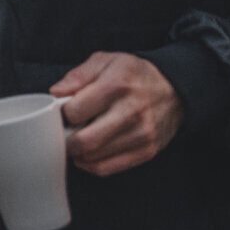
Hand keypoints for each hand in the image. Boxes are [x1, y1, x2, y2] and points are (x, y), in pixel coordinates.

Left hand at [52, 51, 183, 176]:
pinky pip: (107, 168)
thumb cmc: (132, 75)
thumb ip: (78, 75)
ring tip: (76, 137)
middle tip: (62, 131)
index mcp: (117, 86)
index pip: (75, 111)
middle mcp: (131, 112)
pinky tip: (87, 152)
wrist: (173, 90)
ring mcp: (141, 135)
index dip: (61, 113)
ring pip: (94, 158)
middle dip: (65, 139)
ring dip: (77, 152)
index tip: (61, 112)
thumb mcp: (105, 61)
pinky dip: (90, 164)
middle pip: (85, 141)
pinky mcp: (147, 151)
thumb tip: (56, 93)